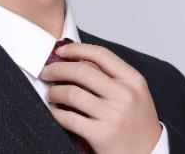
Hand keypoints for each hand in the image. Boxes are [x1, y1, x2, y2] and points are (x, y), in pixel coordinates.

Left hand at [38, 42, 162, 153]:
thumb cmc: (137, 122)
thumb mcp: (133, 92)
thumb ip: (111, 75)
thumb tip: (76, 58)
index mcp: (133, 80)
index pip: (101, 54)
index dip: (77, 49)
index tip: (61, 50)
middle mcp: (125, 95)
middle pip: (82, 71)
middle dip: (58, 69)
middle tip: (46, 71)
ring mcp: (114, 116)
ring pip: (72, 93)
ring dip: (54, 91)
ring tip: (50, 93)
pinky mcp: (102, 136)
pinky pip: (70, 118)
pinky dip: (57, 113)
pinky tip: (55, 111)